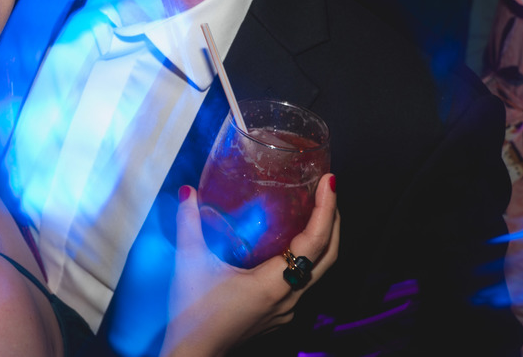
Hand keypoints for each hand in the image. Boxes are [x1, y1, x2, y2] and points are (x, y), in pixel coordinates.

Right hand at [161, 174, 339, 356]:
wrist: (194, 353)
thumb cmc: (192, 312)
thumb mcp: (190, 262)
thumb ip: (189, 224)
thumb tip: (189, 191)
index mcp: (272, 283)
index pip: (314, 242)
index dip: (325, 209)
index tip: (328, 182)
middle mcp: (289, 297)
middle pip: (329, 255)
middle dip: (333, 219)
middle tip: (327, 189)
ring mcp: (287, 309)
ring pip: (321, 269)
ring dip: (325, 238)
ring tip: (316, 209)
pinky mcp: (280, 314)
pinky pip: (305, 280)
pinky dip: (309, 255)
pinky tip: (293, 242)